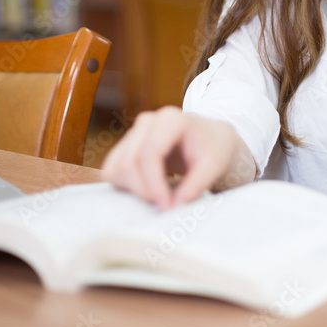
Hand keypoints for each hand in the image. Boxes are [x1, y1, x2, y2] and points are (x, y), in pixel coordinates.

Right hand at [101, 107, 255, 208]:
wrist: (211, 139)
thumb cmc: (214, 148)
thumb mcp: (215, 165)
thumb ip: (196, 185)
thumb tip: (173, 207)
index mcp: (171, 119)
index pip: (149, 153)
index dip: (153, 183)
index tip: (166, 206)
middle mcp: (147, 122)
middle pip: (129, 162)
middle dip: (144, 190)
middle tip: (165, 206)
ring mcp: (133, 133)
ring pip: (116, 167)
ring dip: (133, 190)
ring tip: (159, 197)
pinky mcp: (125, 147)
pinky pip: (111, 170)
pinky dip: (124, 187)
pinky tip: (147, 191)